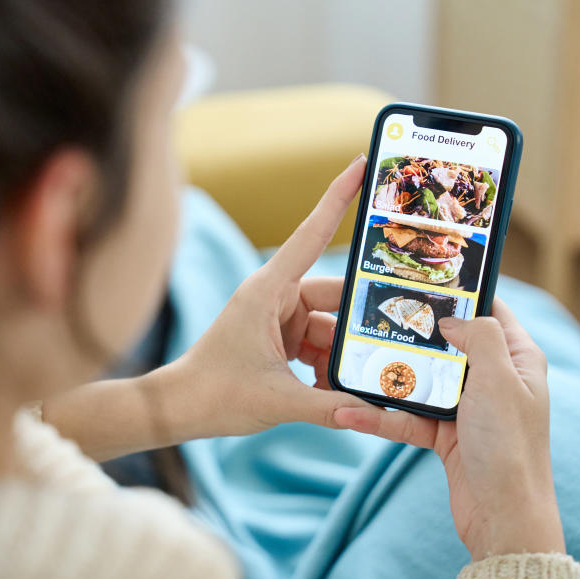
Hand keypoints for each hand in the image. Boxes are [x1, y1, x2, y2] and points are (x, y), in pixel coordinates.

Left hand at [159, 154, 371, 438]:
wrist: (178, 408)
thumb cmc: (213, 392)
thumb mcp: (278, 400)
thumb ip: (330, 406)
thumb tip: (376, 414)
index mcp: (268, 290)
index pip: (313, 234)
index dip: (339, 197)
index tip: (362, 163)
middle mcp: (275, 296)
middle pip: (336, 295)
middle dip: (363, 318)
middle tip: (401, 332)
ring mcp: (278, 317)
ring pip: (331, 325)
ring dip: (346, 352)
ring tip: (367, 377)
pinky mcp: (279, 338)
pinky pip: (319, 343)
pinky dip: (330, 364)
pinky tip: (339, 390)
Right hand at [333, 299, 563, 560]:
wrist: (503, 517)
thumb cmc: (510, 447)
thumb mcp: (499, 380)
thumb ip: (478, 337)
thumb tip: (449, 319)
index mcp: (515, 359)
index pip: (489, 311)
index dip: (458, 294)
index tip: (419, 281)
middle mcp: (491, 379)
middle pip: (443, 345)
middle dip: (407, 334)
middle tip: (371, 316)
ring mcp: (465, 408)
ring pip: (416, 382)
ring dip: (382, 379)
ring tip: (346, 367)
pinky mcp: (443, 436)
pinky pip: (403, 418)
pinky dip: (377, 417)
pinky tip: (346, 412)